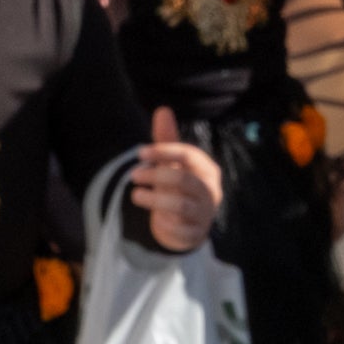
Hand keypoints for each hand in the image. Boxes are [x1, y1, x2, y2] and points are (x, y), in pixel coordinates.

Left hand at [132, 109, 221, 251]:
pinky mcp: (196, 234)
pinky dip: (164, 223)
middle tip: (132, 175)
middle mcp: (210, 191)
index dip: (164, 151)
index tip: (140, 153)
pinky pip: (179, 229)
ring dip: (154, 199)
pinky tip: (154, 218)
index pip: (188, 155)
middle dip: (155, 176)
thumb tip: (162, 110)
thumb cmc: (179, 186)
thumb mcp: (173, 163)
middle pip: (183, 179)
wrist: (188, 224)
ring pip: (180, 205)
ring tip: (135, 195)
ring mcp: (205, 214)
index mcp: (207, 170)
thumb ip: (167, 139)